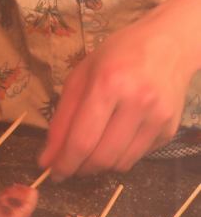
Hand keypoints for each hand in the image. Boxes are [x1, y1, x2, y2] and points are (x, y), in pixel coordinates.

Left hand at [39, 2, 198, 178]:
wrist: (169, 43)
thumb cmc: (116, 56)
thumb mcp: (79, 78)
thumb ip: (61, 119)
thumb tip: (47, 158)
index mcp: (109, 84)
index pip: (82, 140)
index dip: (64, 163)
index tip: (51, 173)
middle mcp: (138, 103)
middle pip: (101, 158)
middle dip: (78, 169)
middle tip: (67, 168)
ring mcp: (158, 118)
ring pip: (120, 164)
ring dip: (97, 167)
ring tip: (87, 155)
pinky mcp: (170, 129)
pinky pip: (137, 158)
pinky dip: (118, 158)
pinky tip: (111, 142)